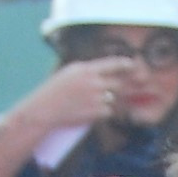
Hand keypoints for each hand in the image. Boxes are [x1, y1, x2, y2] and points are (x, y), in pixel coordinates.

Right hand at [24, 57, 140, 134]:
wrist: (45, 109)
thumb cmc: (54, 90)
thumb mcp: (69, 72)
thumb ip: (87, 70)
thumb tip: (103, 69)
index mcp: (86, 69)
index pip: (112, 64)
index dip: (124, 64)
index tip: (131, 64)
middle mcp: (94, 82)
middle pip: (117, 83)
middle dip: (113, 88)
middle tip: (101, 92)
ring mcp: (96, 97)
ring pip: (112, 99)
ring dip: (104, 101)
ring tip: (86, 103)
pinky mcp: (97, 112)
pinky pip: (108, 111)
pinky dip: (101, 113)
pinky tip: (87, 111)